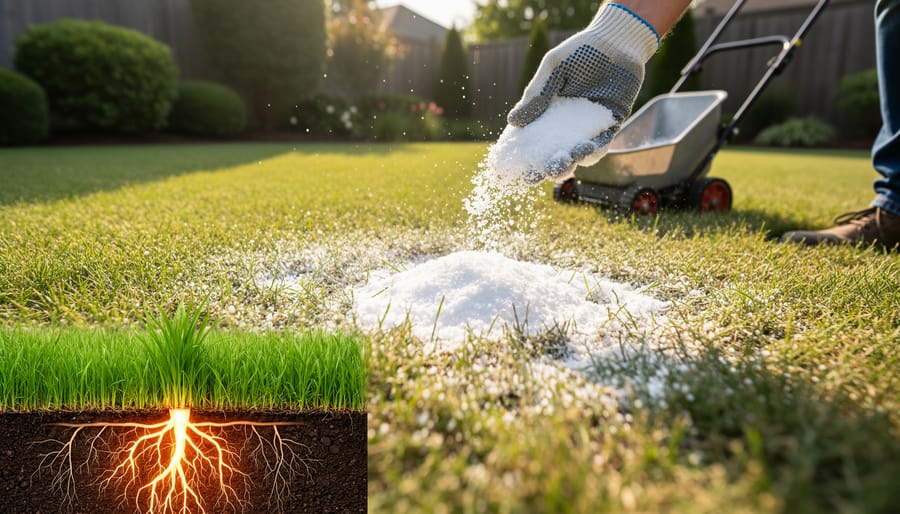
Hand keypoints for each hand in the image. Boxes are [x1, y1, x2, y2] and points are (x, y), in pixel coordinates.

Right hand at [508, 3, 658, 168]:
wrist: (617, 42)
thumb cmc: (582, 50)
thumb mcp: (553, 68)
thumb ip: (537, 94)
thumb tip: (513, 121)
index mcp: (546, 112)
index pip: (532, 139)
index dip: (522, 156)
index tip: (514, 167)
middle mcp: (566, 124)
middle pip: (553, 154)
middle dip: (547, 167)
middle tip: (543, 170)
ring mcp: (588, 126)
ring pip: (577, 154)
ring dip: (570, 161)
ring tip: (567, 158)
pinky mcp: (610, 124)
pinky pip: (602, 143)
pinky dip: (595, 149)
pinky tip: (588, 148)